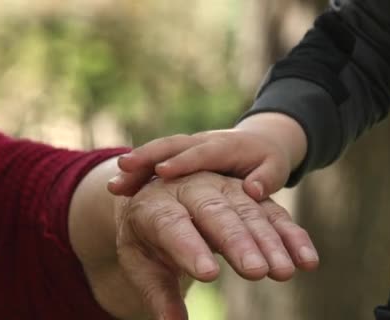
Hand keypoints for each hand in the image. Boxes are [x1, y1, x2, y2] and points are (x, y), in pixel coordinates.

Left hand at [72, 162, 317, 319]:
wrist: (161, 198)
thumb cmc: (148, 237)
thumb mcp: (141, 263)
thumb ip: (158, 292)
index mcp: (156, 205)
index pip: (172, 225)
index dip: (190, 248)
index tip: (209, 275)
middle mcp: (192, 188)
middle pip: (215, 213)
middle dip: (237, 242)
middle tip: (256, 272)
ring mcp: (223, 188)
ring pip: (249, 212)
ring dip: (269, 241)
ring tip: (283, 272)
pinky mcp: (249, 196)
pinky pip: (274, 213)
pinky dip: (292, 236)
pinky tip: (308, 260)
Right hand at [108, 113, 307, 200]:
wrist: (258, 142)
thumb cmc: (267, 160)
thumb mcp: (275, 168)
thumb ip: (266, 177)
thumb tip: (253, 190)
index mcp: (226, 145)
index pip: (203, 152)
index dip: (183, 161)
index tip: (163, 171)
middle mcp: (202, 142)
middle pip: (171, 145)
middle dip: (147, 156)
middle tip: (123, 168)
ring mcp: (188, 147)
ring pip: (158, 152)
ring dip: (137, 166)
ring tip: (114, 185)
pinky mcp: (178, 156)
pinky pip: (155, 161)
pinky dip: (138, 173)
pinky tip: (118, 189)